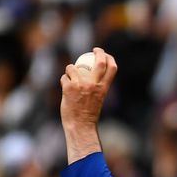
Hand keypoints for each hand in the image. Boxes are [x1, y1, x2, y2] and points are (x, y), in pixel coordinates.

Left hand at [60, 47, 117, 162]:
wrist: (80, 125)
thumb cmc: (89, 115)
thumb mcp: (98, 99)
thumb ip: (97, 87)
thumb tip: (94, 76)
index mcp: (103, 88)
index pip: (112, 68)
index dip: (109, 58)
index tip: (105, 55)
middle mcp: (94, 85)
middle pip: (100, 61)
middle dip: (98, 52)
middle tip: (94, 50)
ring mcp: (81, 85)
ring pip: (73, 67)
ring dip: (70, 70)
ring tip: (70, 76)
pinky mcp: (69, 88)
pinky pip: (65, 77)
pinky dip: (64, 81)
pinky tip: (65, 88)